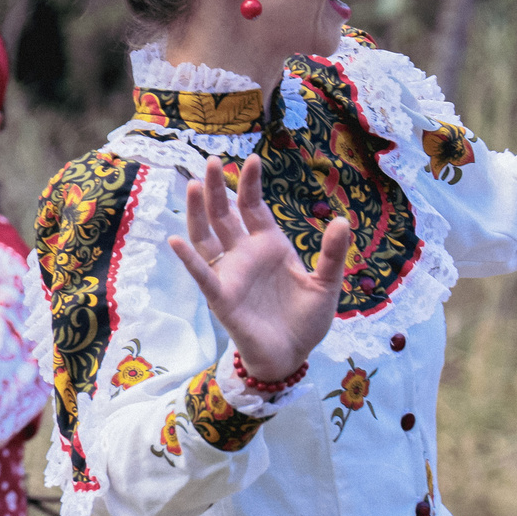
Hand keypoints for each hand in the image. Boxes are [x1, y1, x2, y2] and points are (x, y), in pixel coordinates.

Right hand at [167, 157, 349, 385]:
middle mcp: (244, 254)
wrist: (292, 355)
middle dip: (217, 188)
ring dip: (198, 212)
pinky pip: (201, 274)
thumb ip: (331, 253)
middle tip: (212, 161)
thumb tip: (341, 220)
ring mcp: (229, 273)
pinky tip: (175, 240)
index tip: (252, 160)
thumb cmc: (306, 320)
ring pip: (207, 236)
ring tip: (193, 185)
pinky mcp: (221, 296)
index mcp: (269, 245)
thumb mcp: (326, 284)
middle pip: (224, 214)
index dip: (250, 184)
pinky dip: (188, 259)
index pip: (253, 207)